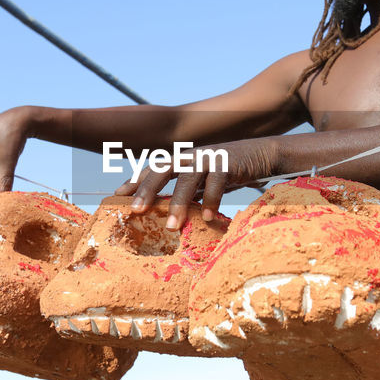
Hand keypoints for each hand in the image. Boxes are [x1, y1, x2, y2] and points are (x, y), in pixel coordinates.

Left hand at [114, 138, 278, 227]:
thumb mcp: (204, 180)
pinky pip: (217, 183)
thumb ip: (187, 191)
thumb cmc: (230, 171)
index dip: (135, 181)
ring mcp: (209, 158)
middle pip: (163, 169)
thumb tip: (168, 214)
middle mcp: (191, 156)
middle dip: (147, 189)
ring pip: (188, 178)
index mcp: (182, 159)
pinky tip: (207, 218)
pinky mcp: (228, 163)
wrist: (263, 154)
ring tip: (171, 226)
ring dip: (178, 202)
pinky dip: (211, 200)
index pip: (153, 169)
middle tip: (136, 210)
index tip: (117, 196)